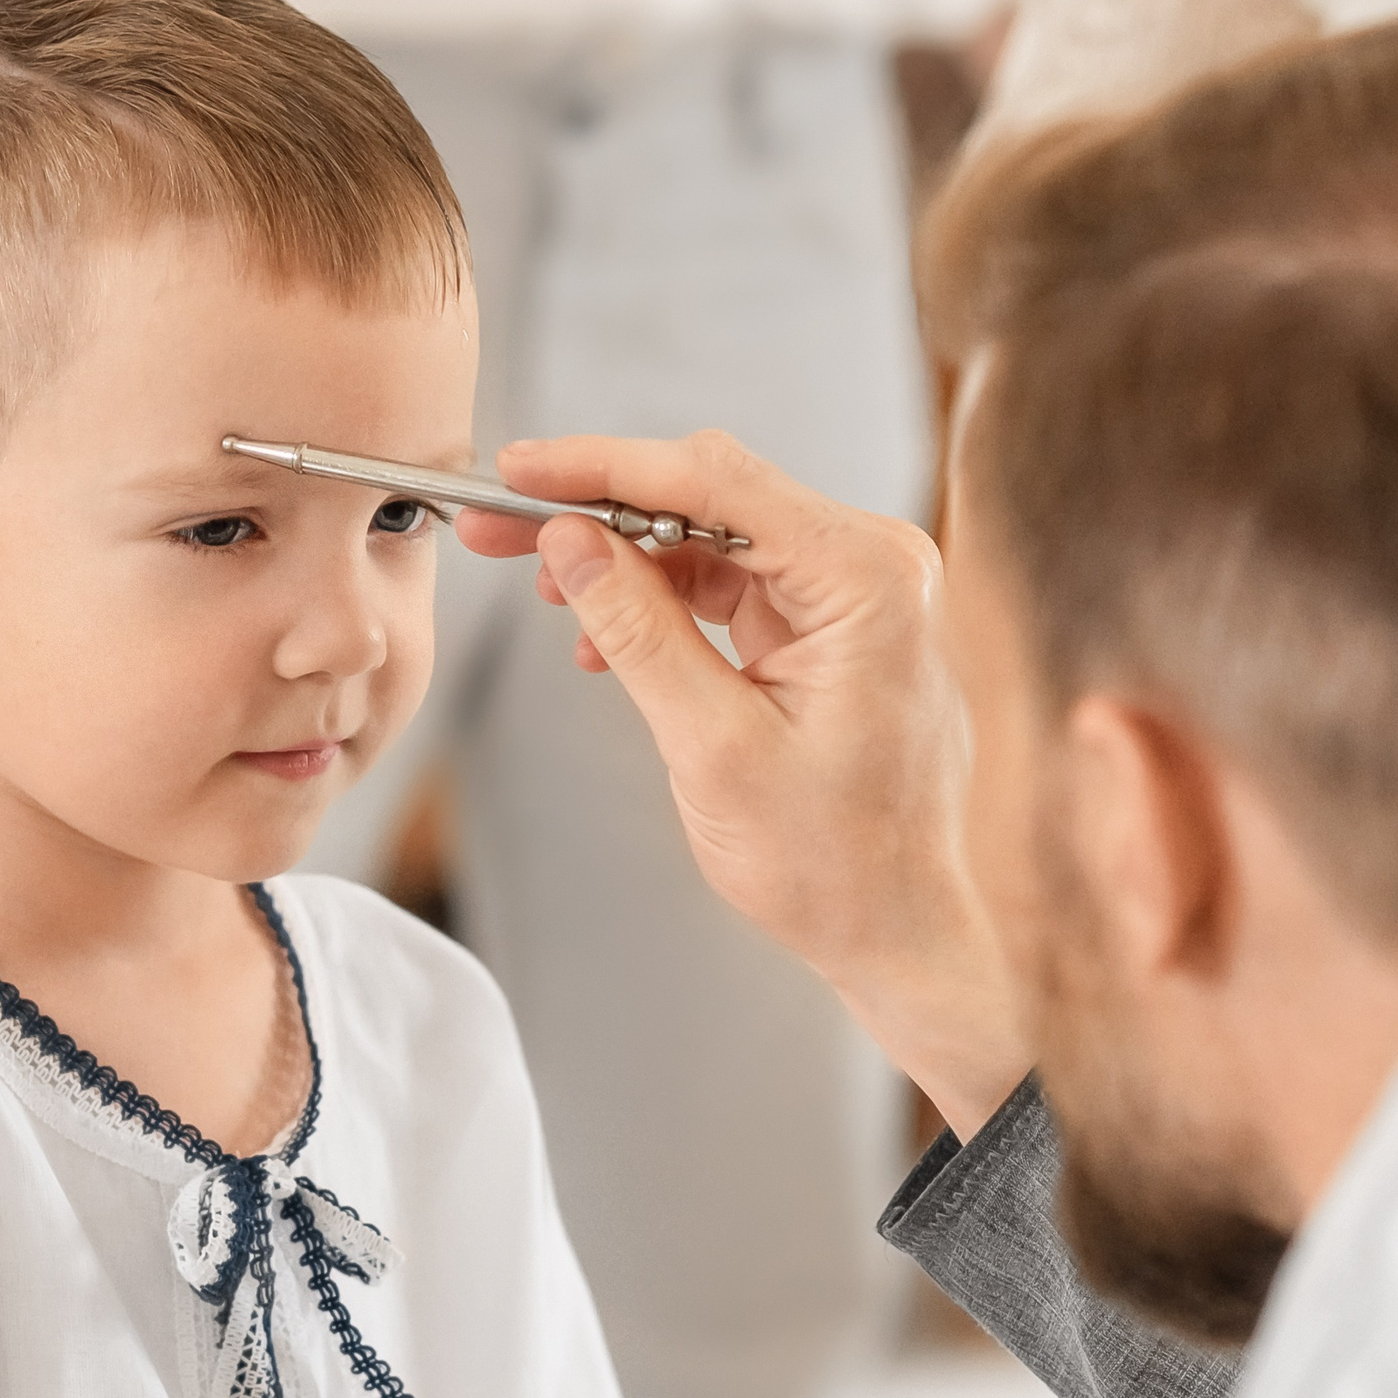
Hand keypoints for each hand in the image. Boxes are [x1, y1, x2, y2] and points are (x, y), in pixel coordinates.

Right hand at [458, 432, 1028, 1136]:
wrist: (897, 929)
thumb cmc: (831, 861)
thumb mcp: (711, 747)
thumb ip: (636, 632)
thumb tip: (567, 540)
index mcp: (867, 580)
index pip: (716, 483)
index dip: (604, 468)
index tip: (519, 469)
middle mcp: (873, 565)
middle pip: (711, 498)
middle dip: (599, 509)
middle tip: (500, 526)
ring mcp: (855, 591)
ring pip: (712, 537)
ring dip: (623, 559)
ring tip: (540, 587)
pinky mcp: (832, 622)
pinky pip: (731, 583)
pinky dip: (663, 602)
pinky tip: (602, 642)